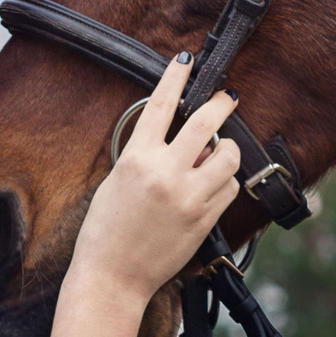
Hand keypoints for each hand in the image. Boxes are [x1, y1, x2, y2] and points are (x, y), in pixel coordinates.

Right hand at [69, 54, 242, 301]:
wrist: (112, 277)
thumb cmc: (106, 231)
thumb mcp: (117, 182)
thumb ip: (150, 157)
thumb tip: (189, 145)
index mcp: (137, 159)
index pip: (160, 104)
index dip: (175, 76)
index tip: (187, 59)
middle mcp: (165, 174)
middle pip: (206, 123)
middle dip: (221, 103)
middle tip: (227, 97)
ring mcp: (189, 197)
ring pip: (228, 156)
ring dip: (227, 150)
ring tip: (218, 155)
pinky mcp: (205, 219)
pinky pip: (229, 188)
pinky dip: (225, 181)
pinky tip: (212, 186)